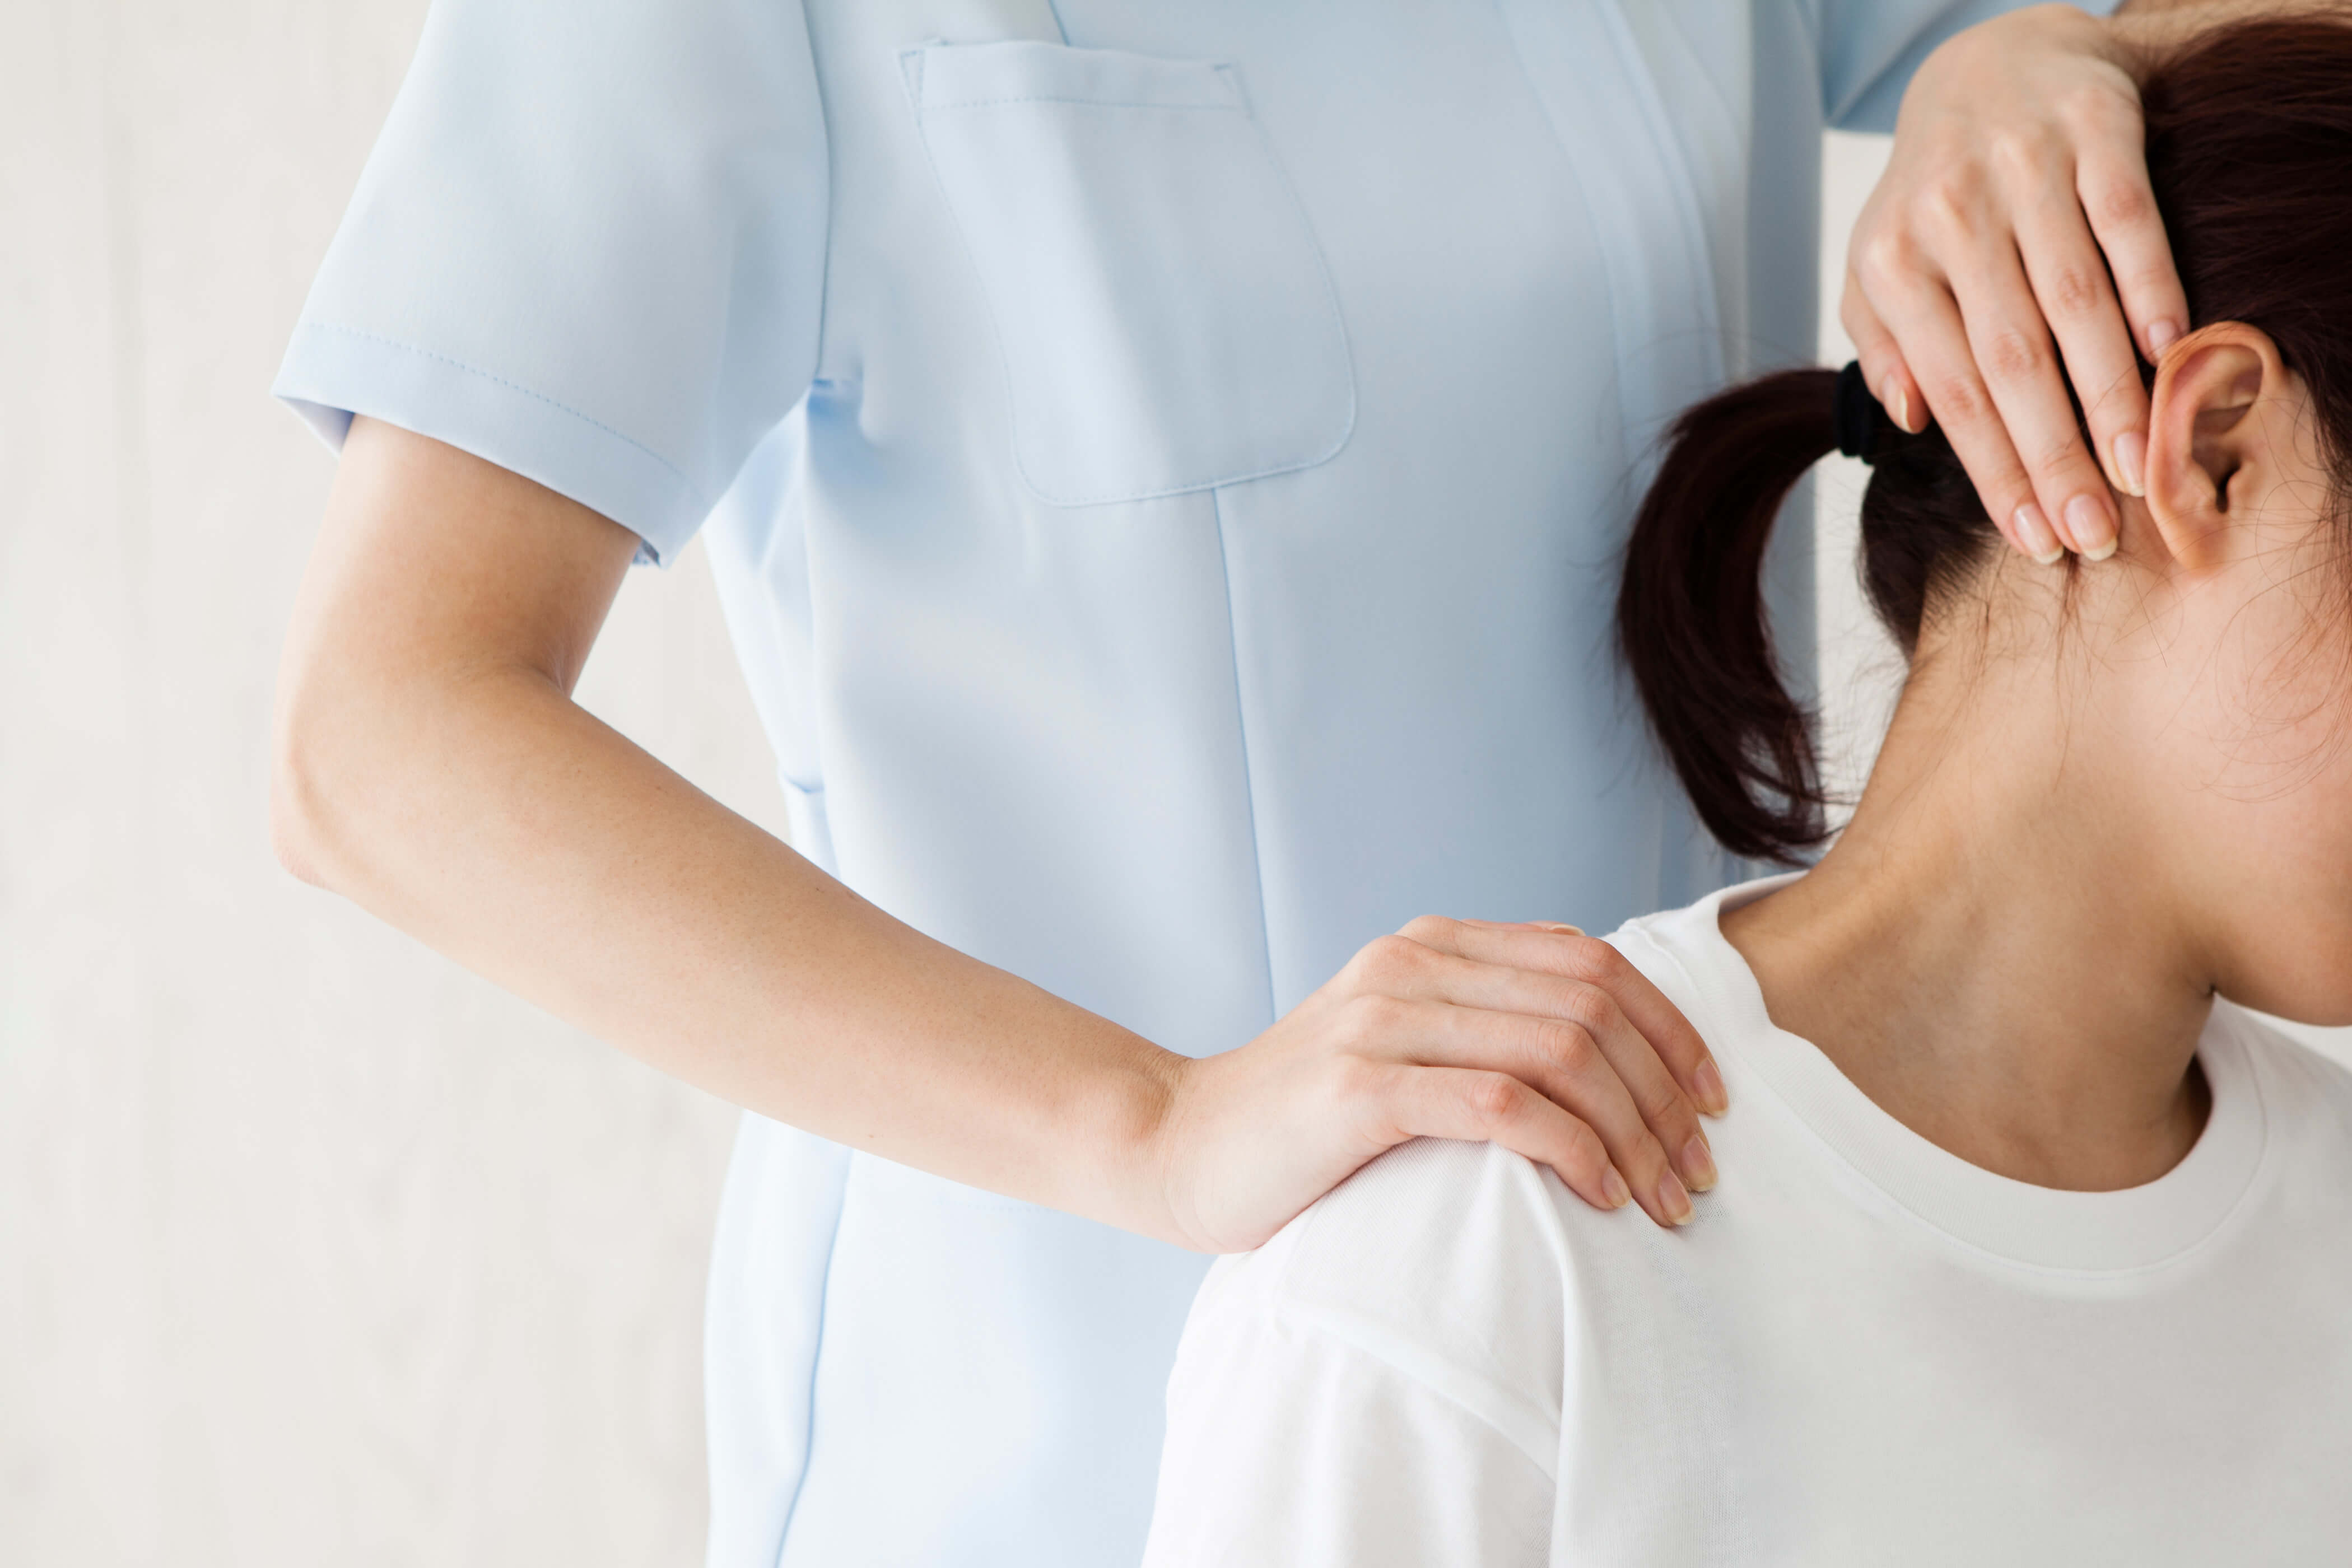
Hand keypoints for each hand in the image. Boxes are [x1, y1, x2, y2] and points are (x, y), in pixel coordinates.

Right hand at [1149, 916, 1727, 1251]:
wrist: (1176, 1145)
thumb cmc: (1300, 1117)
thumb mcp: (1398, 1040)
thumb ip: (1480, 1019)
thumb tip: (1602, 1037)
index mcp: (1430, 944)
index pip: (1591, 962)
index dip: (1669, 1029)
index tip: (1711, 1102)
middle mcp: (1411, 963)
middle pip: (1592, 1004)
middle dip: (1666, 1090)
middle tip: (1698, 1170)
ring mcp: (1383, 1020)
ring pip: (1561, 1051)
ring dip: (1635, 1129)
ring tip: (1664, 1196)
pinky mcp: (1361, 1089)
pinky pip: (1503, 1105)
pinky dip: (1572, 1148)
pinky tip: (1600, 1192)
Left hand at [1843, 4, 2187, 562]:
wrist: (1986, 61)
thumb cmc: (1932, 195)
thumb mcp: (1877, 266)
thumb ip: (1881, 345)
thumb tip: (1909, 420)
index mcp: (1893, 264)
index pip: (1952, 392)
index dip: (1996, 471)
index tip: (2035, 536)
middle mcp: (1951, 217)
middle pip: (2012, 361)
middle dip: (2054, 456)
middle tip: (2093, 532)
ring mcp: (2023, 172)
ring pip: (2073, 302)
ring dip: (2111, 393)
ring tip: (2140, 469)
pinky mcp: (2094, 130)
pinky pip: (2127, 220)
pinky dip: (2150, 285)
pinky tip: (2170, 351)